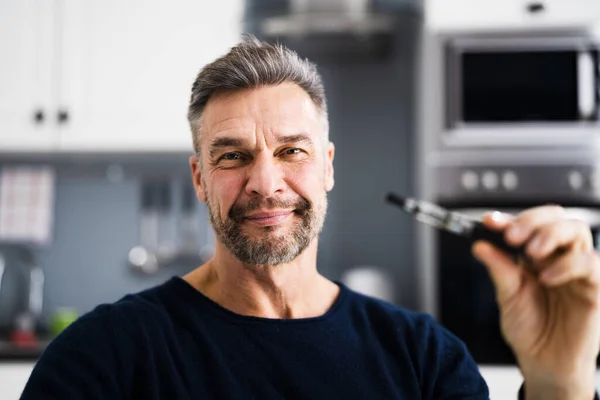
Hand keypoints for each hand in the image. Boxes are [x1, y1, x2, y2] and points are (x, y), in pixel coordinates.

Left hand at [472, 206, 599, 399]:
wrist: (544, 363)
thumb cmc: (529, 330)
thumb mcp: (507, 296)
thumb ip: (498, 269)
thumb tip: (480, 245)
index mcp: (533, 255)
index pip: (527, 225)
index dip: (509, 219)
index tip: (489, 221)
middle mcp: (556, 257)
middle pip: (556, 218)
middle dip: (532, 220)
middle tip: (512, 236)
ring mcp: (576, 270)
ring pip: (576, 231)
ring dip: (550, 234)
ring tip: (530, 252)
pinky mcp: (593, 288)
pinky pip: (590, 264)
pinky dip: (567, 264)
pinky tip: (546, 276)